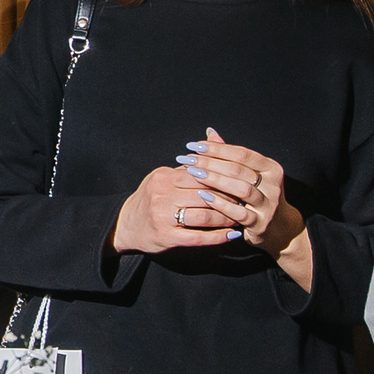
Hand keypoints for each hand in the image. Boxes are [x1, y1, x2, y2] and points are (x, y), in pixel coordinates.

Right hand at [111, 159, 239, 253]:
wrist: (126, 225)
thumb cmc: (152, 198)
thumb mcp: (166, 176)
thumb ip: (192, 164)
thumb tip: (214, 136)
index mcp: (164, 177)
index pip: (200, 174)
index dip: (223, 178)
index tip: (241, 182)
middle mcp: (162, 195)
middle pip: (204, 195)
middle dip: (229, 198)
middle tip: (247, 201)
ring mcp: (163, 217)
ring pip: (203, 216)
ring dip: (226, 218)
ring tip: (241, 218)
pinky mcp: (166, 237)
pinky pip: (198, 237)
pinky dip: (218, 237)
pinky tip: (232, 235)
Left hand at [174, 128, 304, 255]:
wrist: (278, 229)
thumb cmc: (257, 198)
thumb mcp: (249, 176)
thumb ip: (230, 156)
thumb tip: (210, 132)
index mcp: (271, 168)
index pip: (242, 154)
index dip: (218, 148)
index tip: (195, 145)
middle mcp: (273, 185)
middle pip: (239, 169)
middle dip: (211, 162)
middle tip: (188, 159)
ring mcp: (268, 205)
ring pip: (241, 189)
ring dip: (215, 180)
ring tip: (193, 173)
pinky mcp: (260, 223)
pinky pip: (239, 212)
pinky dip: (220, 203)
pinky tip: (203, 196)